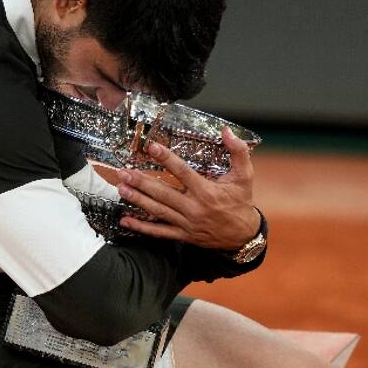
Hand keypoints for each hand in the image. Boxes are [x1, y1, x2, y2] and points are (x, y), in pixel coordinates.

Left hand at [116, 126, 260, 250]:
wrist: (244, 235)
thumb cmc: (241, 202)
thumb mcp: (245, 176)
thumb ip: (238, 151)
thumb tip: (227, 131)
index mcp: (207, 191)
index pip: (182, 172)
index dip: (166, 158)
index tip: (151, 147)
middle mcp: (194, 208)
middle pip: (163, 193)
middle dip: (141, 182)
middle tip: (124, 172)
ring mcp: (187, 223)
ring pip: (158, 211)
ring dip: (138, 199)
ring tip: (121, 188)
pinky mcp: (183, 235)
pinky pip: (159, 232)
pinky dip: (141, 227)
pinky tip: (126, 220)